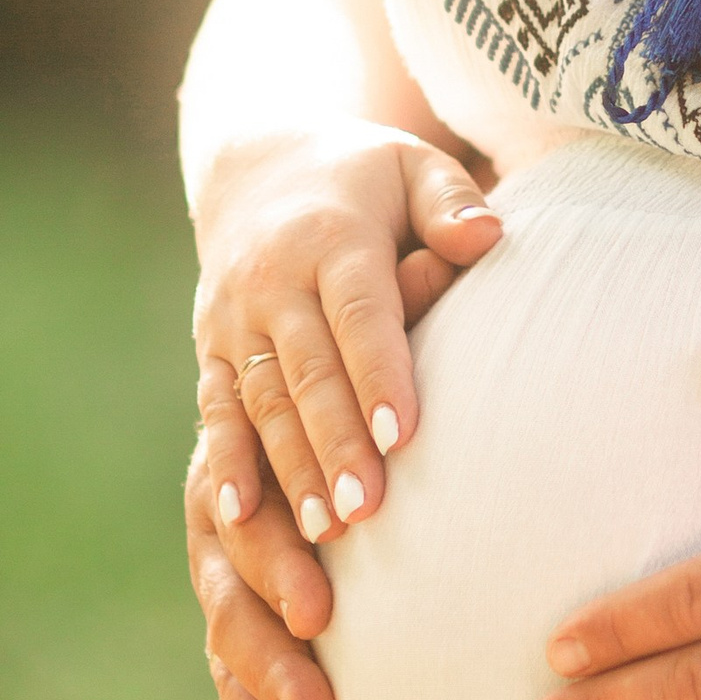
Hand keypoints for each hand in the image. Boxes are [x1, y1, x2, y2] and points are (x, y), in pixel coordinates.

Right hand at [189, 121, 498, 699]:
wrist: (260, 177)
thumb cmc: (365, 183)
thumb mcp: (409, 168)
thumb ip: (449, 202)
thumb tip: (489, 235)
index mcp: (312, 258)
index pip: (343, 322)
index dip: (366, 384)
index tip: (402, 451)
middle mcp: (251, 328)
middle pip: (276, 423)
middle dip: (308, 500)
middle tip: (349, 575)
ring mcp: (221, 395)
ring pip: (226, 508)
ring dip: (261, 590)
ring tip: (311, 674)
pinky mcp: (212, 448)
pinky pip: (209, 547)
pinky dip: (234, 627)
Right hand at [191, 120, 499, 546]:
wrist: (260, 166)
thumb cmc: (367, 177)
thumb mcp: (413, 166)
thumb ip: (450, 201)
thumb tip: (488, 236)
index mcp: (330, 238)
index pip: (357, 314)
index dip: (378, 374)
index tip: (401, 435)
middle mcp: (272, 282)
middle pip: (306, 372)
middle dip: (332, 443)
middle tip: (366, 510)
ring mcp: (234, 321)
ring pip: (260, 403)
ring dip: (288, 470)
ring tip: (324, 533)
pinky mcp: (212, 351)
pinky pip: (216, 412)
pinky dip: (226, 464)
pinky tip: (241, 517)